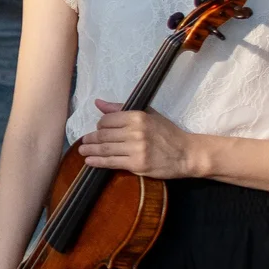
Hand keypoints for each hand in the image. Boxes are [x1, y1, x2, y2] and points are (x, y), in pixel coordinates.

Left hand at [76, 99, 202, 178]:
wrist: (186, 154)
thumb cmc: (167, 133)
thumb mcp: (148, 115)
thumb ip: (121, 109)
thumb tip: (98, 103)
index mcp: (138, 117)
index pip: (107, 120)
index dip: (100, 125)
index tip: (98, 130)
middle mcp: (136, 132)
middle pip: (104, 135)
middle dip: (90, 138)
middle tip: (83, 141)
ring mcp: (136, 149)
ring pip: (105, 149)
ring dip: (90, 150)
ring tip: (82, 150)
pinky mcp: (137, 164)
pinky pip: (112, 162)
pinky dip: (97, 161)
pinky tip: (89, 161)